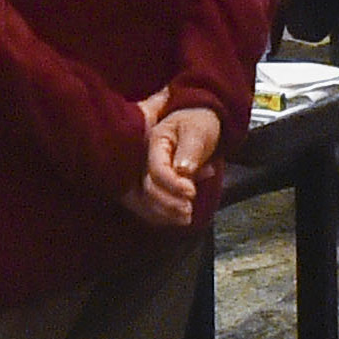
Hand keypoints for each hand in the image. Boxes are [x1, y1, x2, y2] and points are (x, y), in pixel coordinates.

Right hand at [124, 87, 223, 226]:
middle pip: (147, 187)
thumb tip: (183, 170)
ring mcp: (140, 171)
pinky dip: (160, 215)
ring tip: (187, 217)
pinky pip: (145, 204)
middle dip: (169, 202)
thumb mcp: (198, 130)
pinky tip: (176, 218)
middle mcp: (141, 157)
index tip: (192, 192)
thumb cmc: (197, 122)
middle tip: (189, 210)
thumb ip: (190, 149)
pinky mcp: (144, 182)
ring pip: (143, 200)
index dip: (173, 184)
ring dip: (165, 212)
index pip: (156, 169)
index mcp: (153, 140)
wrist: (195, 119)